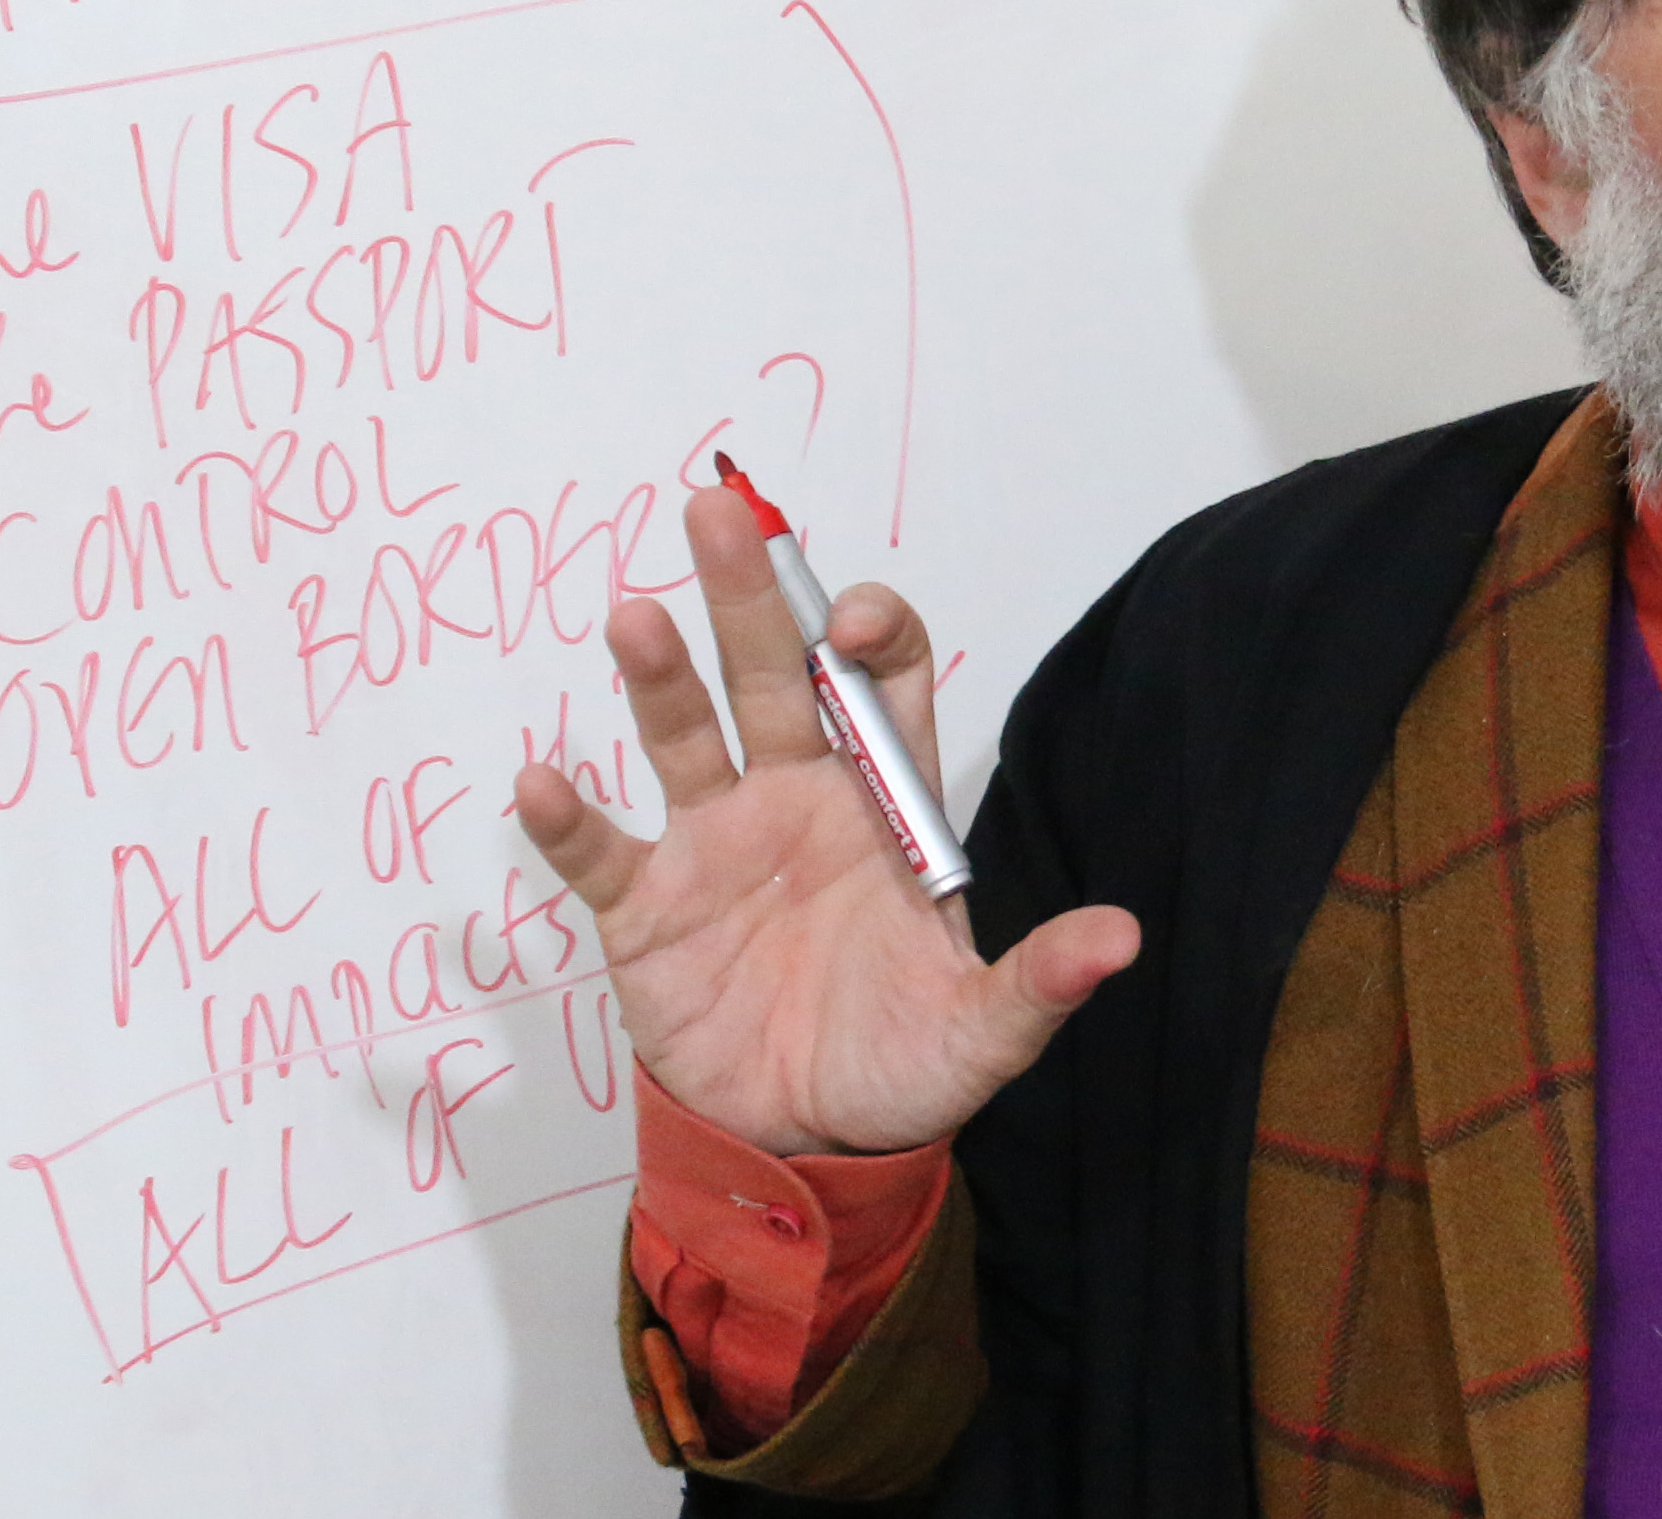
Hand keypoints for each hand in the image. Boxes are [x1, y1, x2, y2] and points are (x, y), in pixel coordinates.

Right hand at [514, 483, 1140, 1156]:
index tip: (854, 630)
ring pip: (685, 736)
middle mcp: (797, 800)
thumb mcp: (982, 1032)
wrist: (807, 1145)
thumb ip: (1039, 981)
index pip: (882, 683)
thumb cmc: (900, 1066)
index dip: (874, 639)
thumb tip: (1121, 940)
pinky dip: (570, 822)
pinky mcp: (649, 910)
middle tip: (722, 515)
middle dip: (752, 598)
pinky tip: (541, 782)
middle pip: (773, 676)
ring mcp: (716, 846)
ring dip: (659, 677)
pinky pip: (603, 852)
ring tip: (635, 617)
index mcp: (883, 806)